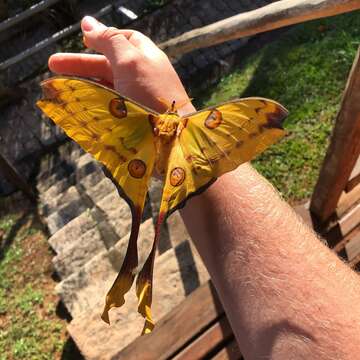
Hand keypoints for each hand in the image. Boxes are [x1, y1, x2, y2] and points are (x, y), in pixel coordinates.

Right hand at [48, 16, 194, 114]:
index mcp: (146, 58)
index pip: (124, 40)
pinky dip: (93, 104)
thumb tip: (87, 22)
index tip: (83, 40)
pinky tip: (80, 107)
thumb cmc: (152, 94)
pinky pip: (110, 107)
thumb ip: (109, 41)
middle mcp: (142, 77)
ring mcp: (138, 99)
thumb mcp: (130, 61)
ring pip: (107, 87)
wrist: (172, 136)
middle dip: (81, 63)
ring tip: (60, 88)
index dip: (103, 38)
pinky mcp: (133, 119)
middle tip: (53, 65)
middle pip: (109, 65)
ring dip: (83, 84)